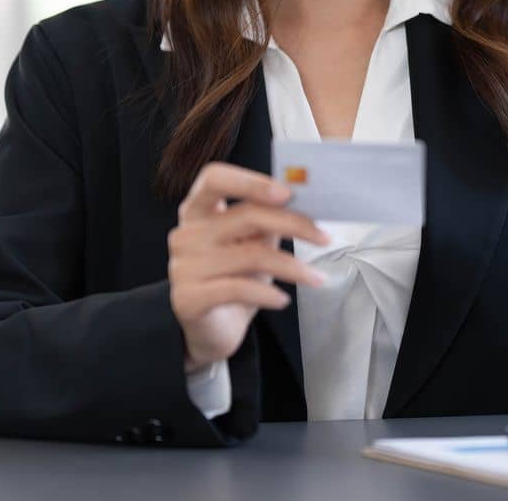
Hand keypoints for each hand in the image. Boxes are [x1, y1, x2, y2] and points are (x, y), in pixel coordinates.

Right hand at [168, 161, 329, 372]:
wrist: (212, 329)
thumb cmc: (236, 277)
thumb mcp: (254, 242)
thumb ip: (269, 217)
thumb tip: (308, 200)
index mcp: (198, 209)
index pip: (214, 177)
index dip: (251, 181)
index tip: (288, 193)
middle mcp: (186, 233)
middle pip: (245, 215)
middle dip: (293, 224)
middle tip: (324, 237)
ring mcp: (183, 266)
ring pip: (250, 255)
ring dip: (292, 267)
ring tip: (316, 278)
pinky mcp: (187, 298)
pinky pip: (237, 289)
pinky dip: (267, 293)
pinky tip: (283, 300)